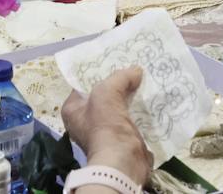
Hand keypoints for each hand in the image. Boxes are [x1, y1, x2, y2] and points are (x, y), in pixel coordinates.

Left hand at [62, 67, 152, 183]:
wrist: (122, 160)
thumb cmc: (104, 124)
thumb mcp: (106, 92)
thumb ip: (120, 77)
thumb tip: (136, 70)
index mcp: (72, 110)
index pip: (82, 85)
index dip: (97, 73)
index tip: (113, 62)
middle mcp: (85, 121)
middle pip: (103, 95)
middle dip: (118, 85)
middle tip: (132, 70)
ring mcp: (104, 131)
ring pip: (119, 106)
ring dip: (131, 97)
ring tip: (144, 80)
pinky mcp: (122, 139)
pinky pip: (131, 118)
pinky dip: (140, 110)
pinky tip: (150, 99)